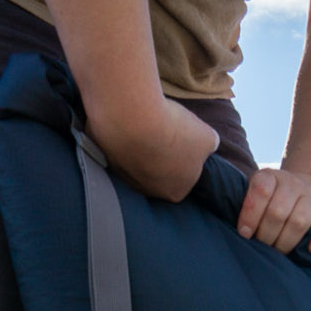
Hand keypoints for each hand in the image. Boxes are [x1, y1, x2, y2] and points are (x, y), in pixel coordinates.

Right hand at [90, 97, 219, 202]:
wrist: (133, 117)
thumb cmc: (175, 130)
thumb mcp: (207, 136)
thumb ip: (209, 143)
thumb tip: (208, 143)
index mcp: (176, 193)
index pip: (183, 177)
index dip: (183, 156)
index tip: (181, 138)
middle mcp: (148, 192)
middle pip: (157, 172)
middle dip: (159, 154)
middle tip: (161, 130)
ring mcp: (122, 178)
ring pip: (133, 161)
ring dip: (137, 145)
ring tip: (142, 123)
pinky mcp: (101, 159)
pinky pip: (113, 147)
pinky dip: (118, 135)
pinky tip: (124, 120)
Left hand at [237, 166, 310, 253]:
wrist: (306, 188)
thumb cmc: (274, 200)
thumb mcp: (258, 195)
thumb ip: (249, 207)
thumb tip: (245, 233)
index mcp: (272, 176)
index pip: (261, 191)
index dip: (250, 215)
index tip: (245, 234)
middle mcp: (295, 184)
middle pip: (278, 212)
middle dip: (266, 236)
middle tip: (262, 247)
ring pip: (299, 222)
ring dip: (285, 243)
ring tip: (278, 251)